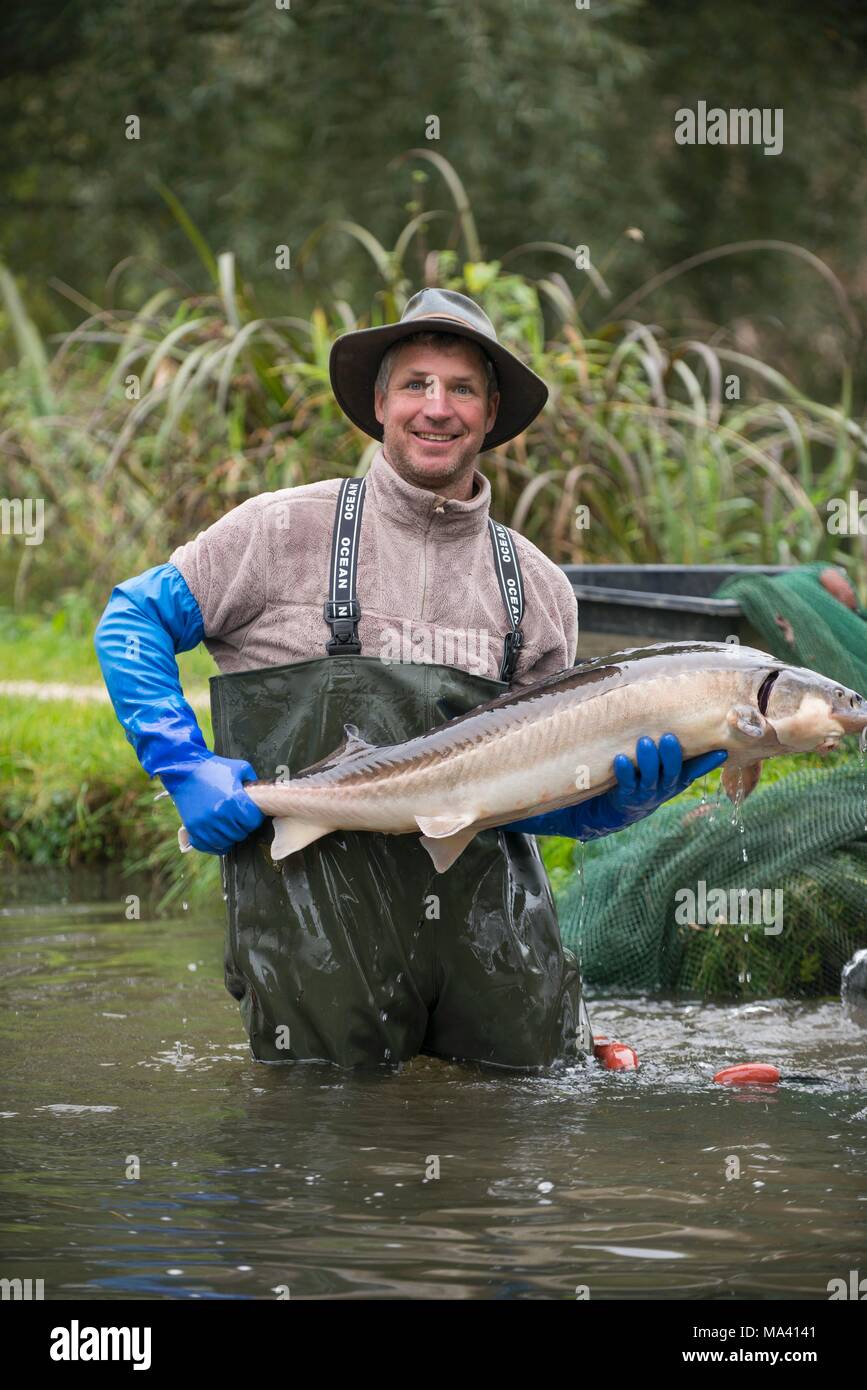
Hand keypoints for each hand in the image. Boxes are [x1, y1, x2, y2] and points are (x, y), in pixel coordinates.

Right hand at [167, 754, 264, 853]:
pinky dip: (215, 846)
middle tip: (239, 819)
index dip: (254, 819)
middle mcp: (220, 814)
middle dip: (243, 827)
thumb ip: (253, 780)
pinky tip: (218, 838)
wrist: (184, 769)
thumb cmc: (213, 768)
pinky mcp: (193, 828)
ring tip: (228, 826)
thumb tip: (262, 793)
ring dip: (229, 836)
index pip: (252, 822)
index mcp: (233, 800)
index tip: (251, 814)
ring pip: (225, 842)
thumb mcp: (239, 768)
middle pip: (240, 834)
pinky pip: (207, 846)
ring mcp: (205, 823)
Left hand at [503, 734, 726, 840]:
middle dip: (671, 755)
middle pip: (673, 772)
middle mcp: (663, 787)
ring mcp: (644, 794)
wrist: (609, 810)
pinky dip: (625, 772)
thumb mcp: (657, 765)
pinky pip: (626, 785)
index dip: (709, 761)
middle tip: (667, 737)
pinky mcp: (624, 799)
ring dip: (648, 761)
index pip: (695, 768)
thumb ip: (669, 748)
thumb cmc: (635, 777)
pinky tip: (622, 759)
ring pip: (651, 778)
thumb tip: (682, 715)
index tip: (722, 749)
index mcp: (675, 778)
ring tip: (644, 742)